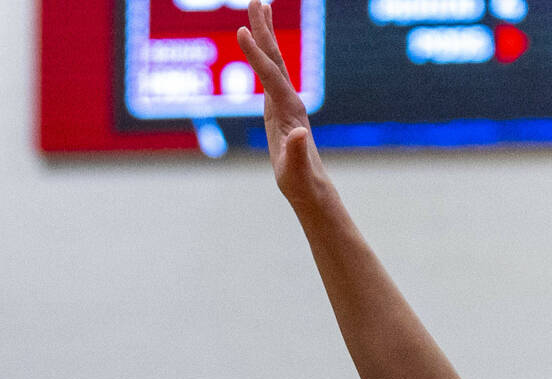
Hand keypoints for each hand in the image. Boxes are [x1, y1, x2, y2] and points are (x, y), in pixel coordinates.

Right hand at [238, 0, 328, 205]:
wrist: (311, 187)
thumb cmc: (301, 181)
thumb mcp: (296, 169)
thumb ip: (298, 151)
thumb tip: (299, 134)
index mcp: (290, 110)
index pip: (270, 76)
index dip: (255, 54)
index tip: (240, 31)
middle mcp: (290, 100)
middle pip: (275, 58)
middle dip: (264, 30)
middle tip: (255, 0)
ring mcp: (285, 102)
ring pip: (274, 61)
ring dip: (265, 35)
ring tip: (259, 8)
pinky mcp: (280, 107)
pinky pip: (269, 74)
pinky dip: (263, 55)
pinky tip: (259, 46)